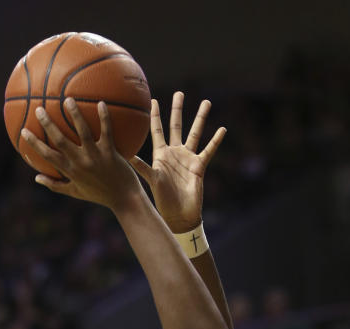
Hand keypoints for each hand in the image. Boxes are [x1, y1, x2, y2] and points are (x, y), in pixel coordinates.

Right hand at [23, 101, 142, 209]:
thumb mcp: (75, 192)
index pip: (48, 156)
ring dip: (75, 116)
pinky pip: (107, 132)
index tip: (23, 131)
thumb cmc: (99, 195)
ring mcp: (96, 157)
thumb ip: (56, 185)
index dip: (34, 144)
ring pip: (83, 133)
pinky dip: (104, 118)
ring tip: (68, 100)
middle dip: (48, 125)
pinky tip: (101, 103)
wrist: (124, 199)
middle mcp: (81, 163)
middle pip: (61, 141)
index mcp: (71, 172)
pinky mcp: (111, 153)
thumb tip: (37, 178)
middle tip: (39, 109)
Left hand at [130, 93, 225, 232]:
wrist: (179, 215)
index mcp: (161, 154)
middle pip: (176, 126)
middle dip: (178, 109)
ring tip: (206, 102)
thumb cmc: (163, 200)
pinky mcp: (199, 166)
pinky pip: (209, 150)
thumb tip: (126, 156)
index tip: (153, 100)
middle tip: (179, 93)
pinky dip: (215, 140)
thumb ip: (142, 167)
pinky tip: (222, 129)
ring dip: (201, 118)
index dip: (155, 115)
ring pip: (195, 133)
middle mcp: (174, 153)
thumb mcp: (151, 180)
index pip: (157, 130)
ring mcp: (188, 158)